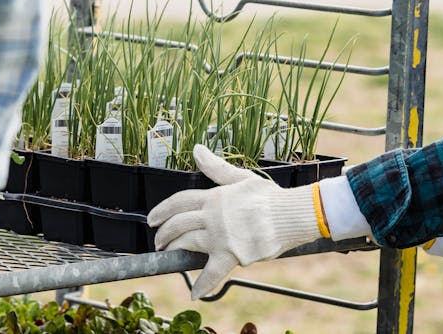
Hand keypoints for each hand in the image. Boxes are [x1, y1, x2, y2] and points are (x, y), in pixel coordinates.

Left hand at [146, 145, 320, 299]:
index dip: (162, 210)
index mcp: (214, 197)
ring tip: (167, 254)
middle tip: (158, 240)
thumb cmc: (268, 196)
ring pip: (187, 244)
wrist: (290, 214)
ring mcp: (221, 236)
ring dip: (174, 250)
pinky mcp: (233, 255)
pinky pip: (212, 272)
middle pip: (179, 224)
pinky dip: (202, 284)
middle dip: (164, 233)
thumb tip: (197, 149)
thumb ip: (216, 167)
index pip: (179, 202)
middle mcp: (213, 216)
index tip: (152, 219)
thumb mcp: (241, 177)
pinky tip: (193, 292)